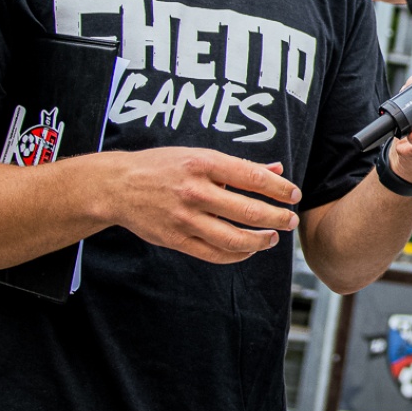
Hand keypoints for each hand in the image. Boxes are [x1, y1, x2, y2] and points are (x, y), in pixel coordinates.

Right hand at [101, 148, 301, 261]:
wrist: (117, 186)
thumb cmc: (162, 167)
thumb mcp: (199, 156)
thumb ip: (238, 166)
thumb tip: (276, 171)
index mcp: (203, 163)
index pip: (253, 177)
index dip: (279, 189)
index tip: (294, 195)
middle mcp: (195, 191)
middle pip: (248, 211)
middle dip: (277, 218)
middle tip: (291, 221)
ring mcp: (184, 218)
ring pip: (234, 238)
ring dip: (260, 241)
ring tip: (273, 239)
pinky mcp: (175, 239)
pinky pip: (214, 253)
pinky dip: (237, 254)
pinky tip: (248, 250)